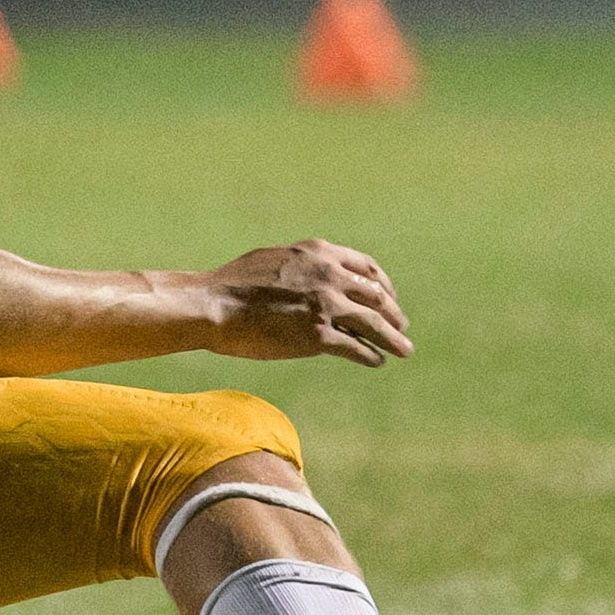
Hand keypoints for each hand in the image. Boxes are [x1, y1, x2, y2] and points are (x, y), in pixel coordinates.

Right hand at [197, 240, 411, 367]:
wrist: (211, 305)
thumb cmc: (233, 283)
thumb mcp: (275, 258)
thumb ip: (304, 264)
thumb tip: (318, 272)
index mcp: (320, 254)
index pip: (368, 269)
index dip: (384, 286)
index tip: (388, 299)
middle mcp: (329, 277)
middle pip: (378, 297)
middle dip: (394, 314)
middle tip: (401, 327)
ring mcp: (325, 306)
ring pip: (375, 324)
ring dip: (393, 339)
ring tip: (403, 350)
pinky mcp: (318, 336)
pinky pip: (357, 348)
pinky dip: (371, 356)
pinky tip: (375, 361)